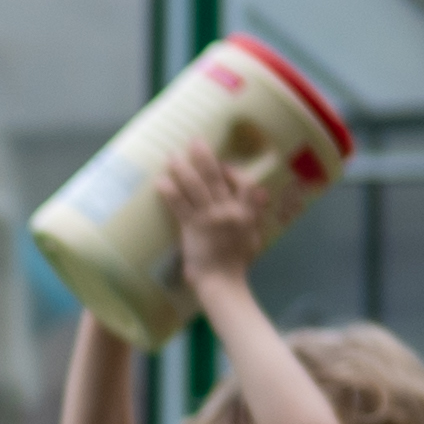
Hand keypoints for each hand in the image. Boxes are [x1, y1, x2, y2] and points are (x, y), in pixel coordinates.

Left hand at [158, 139, 273, 299]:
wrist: (222, 283)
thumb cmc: (236, 263)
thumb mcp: (254, 236)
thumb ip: (256, 213)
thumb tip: (263, 192)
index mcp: (246, 213)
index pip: (245, 183)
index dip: (234, 172)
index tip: (224, 165)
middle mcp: (229, 211)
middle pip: (216, 178)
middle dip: (205, 157)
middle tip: (195, 140)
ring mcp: (209, 219)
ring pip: (196, 187)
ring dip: (183, 168)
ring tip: (172, 155)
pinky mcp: (192, 228)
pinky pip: (179, 206)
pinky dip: (170, 192)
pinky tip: (160, 181)